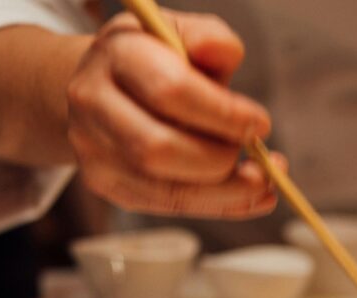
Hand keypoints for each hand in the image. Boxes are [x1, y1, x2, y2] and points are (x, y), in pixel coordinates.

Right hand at [67, 11, 282, 216]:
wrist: (102, 84)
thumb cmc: (155, 59)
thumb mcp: (180, 33)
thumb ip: (209, 38)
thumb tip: (227, 53)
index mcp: (116, 54)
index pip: (170, 90)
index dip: (223, 113)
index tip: (261, 123)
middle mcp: (93, 103)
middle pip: (159, 148)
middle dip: (220, 158)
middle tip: (254, 151)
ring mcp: (94, 150)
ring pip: (165, 189)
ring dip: (227, 191)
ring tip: (263, 181)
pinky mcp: (108, 185)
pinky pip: (169, 206)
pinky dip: (220, 205)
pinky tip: (251, 197)